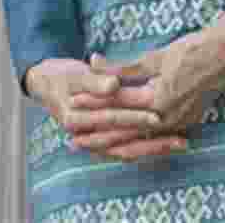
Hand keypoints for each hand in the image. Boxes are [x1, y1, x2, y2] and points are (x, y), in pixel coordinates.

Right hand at [24, 58, 183, 161]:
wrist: (46, 84)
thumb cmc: (61, 76)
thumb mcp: (75, 73)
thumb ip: (95, 79)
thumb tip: (114, 85)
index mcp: (75, 120)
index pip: (111, 119)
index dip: (133, 118)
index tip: (156, 116)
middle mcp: (83, 137)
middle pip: (122, 143)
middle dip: (152, 142)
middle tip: (179, 139)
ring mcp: (92, 142)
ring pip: (126, 151)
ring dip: (153, 149)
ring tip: (179, 144)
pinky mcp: (99, 143)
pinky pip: (124, 150)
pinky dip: (143, 148)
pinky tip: (163, 146)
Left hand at [68, 13, 224, 159]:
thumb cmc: (189, 50)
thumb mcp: (153, 57)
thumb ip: (122, 67)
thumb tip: (93, 61)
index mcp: (158, 99)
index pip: (117, 102)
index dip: (93, 101)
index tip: (72, 101)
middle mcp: (168, 118)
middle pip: (126, 128)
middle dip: (99, 131)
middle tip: (73, 136)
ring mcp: (178, 124)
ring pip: (140, 137)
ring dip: (116, 138)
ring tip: (92, 141)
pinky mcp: (185, 124)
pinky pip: (155, 137)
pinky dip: (137, 138)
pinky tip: (122, 140)